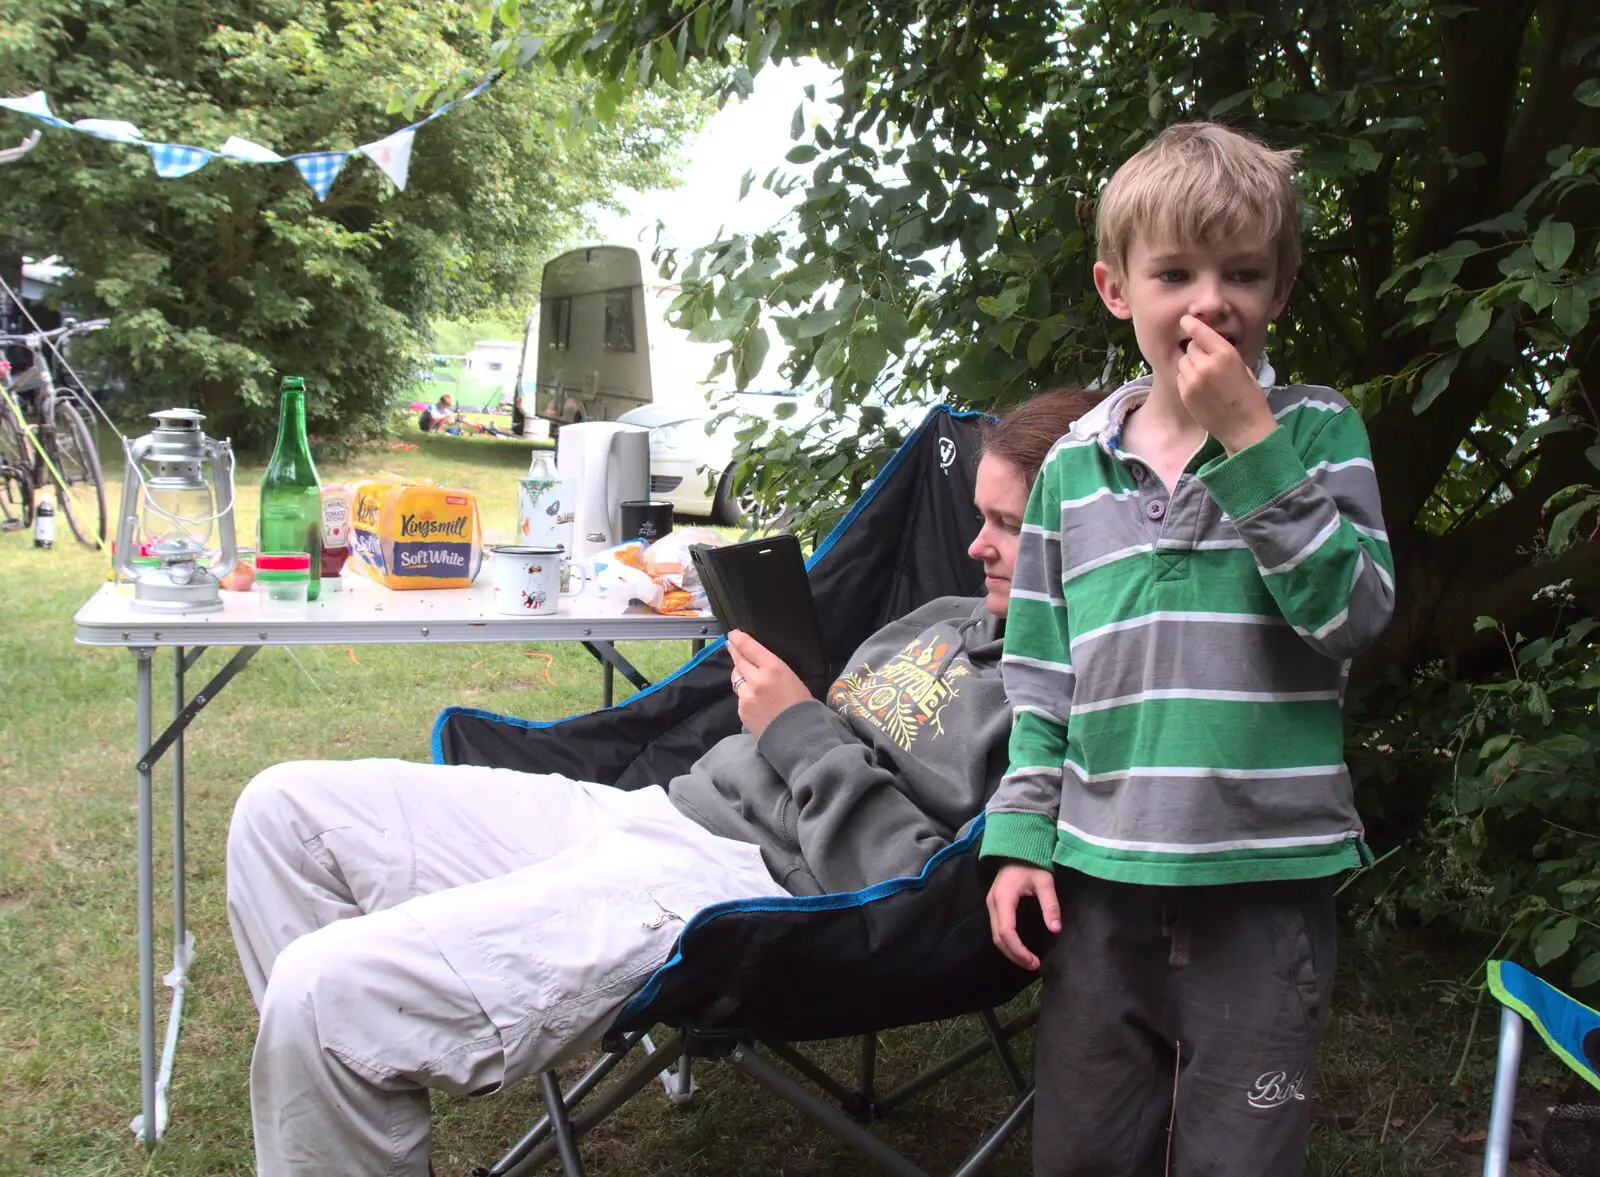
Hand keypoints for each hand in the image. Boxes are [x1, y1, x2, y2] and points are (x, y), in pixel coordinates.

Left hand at [727, 629, 812, 736]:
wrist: (800, 736)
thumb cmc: (802, 705)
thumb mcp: (791, 678)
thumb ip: (771, 669)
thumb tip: (756, 664)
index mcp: (773, 668)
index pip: (750, 648)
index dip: (739, 639)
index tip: (732, 634)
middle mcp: (756, 680)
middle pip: (739, 661)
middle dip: (734, 652)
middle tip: (731, 645)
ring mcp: (746, 696)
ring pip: (737, 680)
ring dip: (741, 677)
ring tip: (749, 680)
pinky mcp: (742, 711)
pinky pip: (740, 697)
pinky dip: (745, 696)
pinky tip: (756, 702)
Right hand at [986, 862, 1060, 970]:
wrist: (1017, 849)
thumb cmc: (1032, 864)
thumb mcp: (1045, 882)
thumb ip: (1050, 905)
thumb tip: (1055, 929)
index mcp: (1004, 898)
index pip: (1006, 932)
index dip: (1018, 950)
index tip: (1033, 961)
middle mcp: (993, 903)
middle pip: (998, 938)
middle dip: (1014, 955)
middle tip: (1033, 965)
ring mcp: (991, 904)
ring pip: (995, 936)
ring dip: (1010, 951)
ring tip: (1028, 961)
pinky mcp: (994, 905)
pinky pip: (997, 929)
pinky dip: (1007, 943)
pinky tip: (1020, 948)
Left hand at [1177, 316, 1276, 454]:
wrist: (1244, 428)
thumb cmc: (1249, 396)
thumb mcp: (1242, 367)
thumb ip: (1222, 353)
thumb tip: (1204, 342)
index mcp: (1225, 354)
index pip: (1200, 332)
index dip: (1191, 324)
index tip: (1185, 320)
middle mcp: (1206, 365)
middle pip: (1190, 347)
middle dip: (1197, 350)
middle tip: (1208, 362)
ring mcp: (1193, 381)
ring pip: (1183, 362)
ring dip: (1191, 364)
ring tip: (1206, 377)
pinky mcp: (1185, 394)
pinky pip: (1180, 377)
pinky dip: (1187, 379)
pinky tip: (1201, 389)